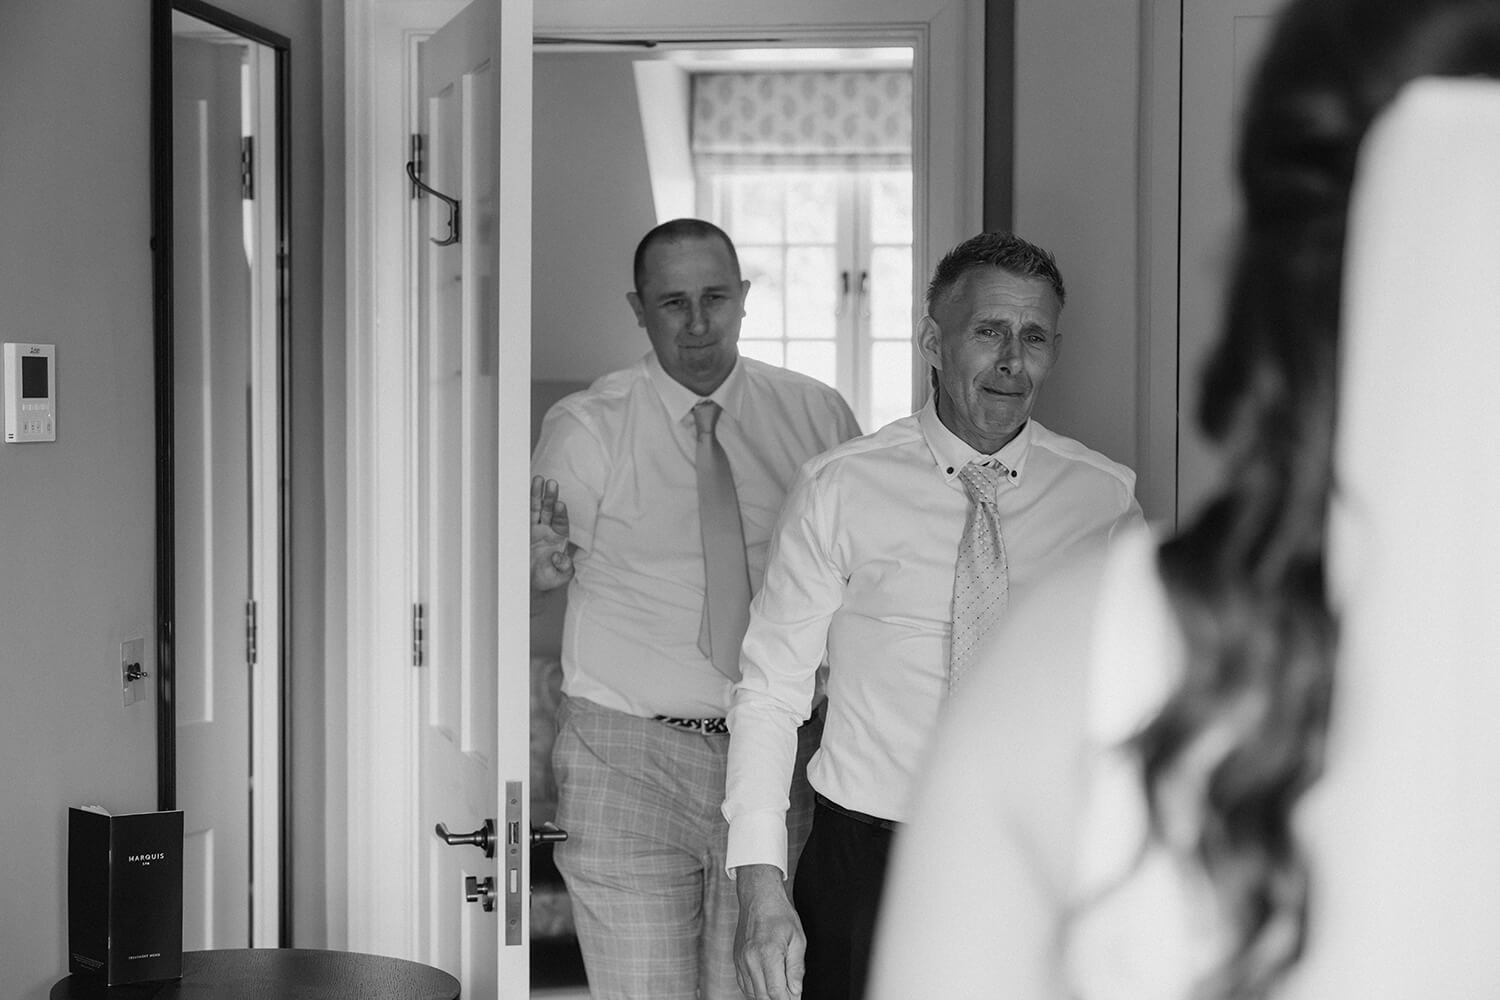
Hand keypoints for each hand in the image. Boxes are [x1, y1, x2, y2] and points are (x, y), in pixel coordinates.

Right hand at [530, 476, 574, 591]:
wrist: (527, 581)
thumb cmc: (546, 578)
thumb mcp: (559, 577)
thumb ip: (565, 568)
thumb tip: (561, 556)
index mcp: (559, 538)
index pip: (561, 522)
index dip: (561, 513)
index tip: (559, 505)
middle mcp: (547, 530)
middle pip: (549, 510)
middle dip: (551, 497)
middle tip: (552, 484)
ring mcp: (533, 528)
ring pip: (536, 507)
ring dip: (537, 493)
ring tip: (539, 479)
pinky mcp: (521, 529)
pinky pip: (522, 513)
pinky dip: (522, 502)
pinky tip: (522, 490)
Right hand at [734, 864, 804, 999]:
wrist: (759, 898)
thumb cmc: (780, 915)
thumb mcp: (798, 939)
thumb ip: (796, 969)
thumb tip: (796, 992)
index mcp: (768, 953)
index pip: (776, 991)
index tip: (796, 999)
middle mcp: (750, 959)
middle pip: (763, 996)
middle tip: (791, 996)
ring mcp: (740, 960)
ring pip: (752, 993)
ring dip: (767, 997)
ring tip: (781, 990)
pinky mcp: (736, 960)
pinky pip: (744, 985)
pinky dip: (756, 991)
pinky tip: (767, 986)